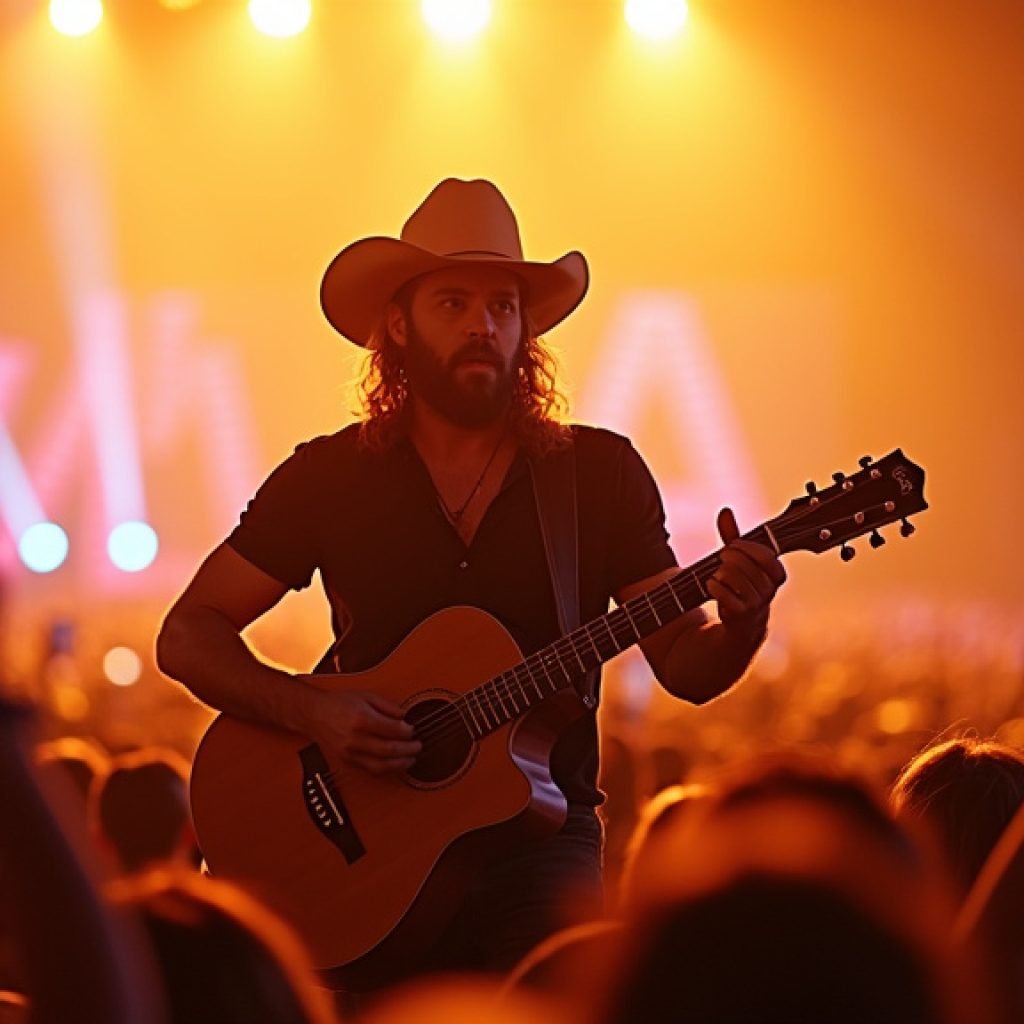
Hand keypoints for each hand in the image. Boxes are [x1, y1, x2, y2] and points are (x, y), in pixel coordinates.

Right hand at [300, 685, 420, 775]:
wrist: (314, 714)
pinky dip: (386, 768)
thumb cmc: (339, 702)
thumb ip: (387, 706)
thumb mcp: (366, 695)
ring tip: (411, 758)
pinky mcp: (348, 761)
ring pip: (381, 765)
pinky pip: (370, 769)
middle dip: (408, 750)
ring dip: (400, 764)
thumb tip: (405, 716)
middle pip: (389, 750)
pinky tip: (395, 763)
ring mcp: (350, 752)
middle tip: (418, 746)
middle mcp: (355, 738)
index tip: (413, 729)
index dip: (407, 731)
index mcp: (361, 719)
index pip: (392, 730)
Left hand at [706, 507, 786, 644]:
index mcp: (775, 575)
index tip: (733, 545)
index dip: (747, 547)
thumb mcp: (737, 560)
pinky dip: (713, 586)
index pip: (767, 555)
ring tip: (717, 575)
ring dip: (719, 572)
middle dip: (728, 556)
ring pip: (733, 576)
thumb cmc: (738, 587)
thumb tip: (725, 511)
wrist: (737, 625)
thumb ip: (732, 536)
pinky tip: (712, 587)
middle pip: (745, 563)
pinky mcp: (741, 617)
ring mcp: (756, 605)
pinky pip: (724, 593)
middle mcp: (769, 590)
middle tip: (721, 557)